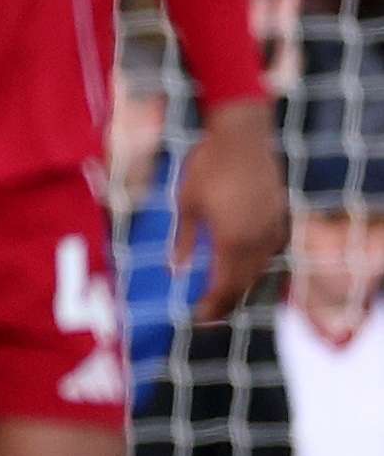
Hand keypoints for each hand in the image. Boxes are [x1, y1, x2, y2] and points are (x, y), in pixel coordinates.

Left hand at [185, 97, 292, 320]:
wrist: (242, 136)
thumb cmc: (207, 167)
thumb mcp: (186, 204)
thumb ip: (183, 240)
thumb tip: (175, 269)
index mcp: (232, 240)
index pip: (224, 286)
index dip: (212, 306)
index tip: (197, 319)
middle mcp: (258, 241)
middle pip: (244, 284)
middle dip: (225, 304)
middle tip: (207, 317)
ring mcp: (273, 230)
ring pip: (259, 271)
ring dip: (241, 287)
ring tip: (221, 298)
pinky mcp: (280, 219)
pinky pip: (269, 254)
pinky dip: (254, 267)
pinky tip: (242, 270)